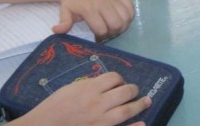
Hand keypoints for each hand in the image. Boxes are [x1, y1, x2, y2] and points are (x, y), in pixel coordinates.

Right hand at [19, 72, 150, 125]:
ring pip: (126, 110)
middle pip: (124, 92)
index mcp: (89, 89)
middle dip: (132, 89)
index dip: (118, 78)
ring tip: (146, 101)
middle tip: (135, 90)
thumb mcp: (70, 89)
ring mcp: (100, 121)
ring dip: (139, 105)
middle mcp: (98, 103)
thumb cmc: (54, 107)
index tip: (118, 82)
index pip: (113, 78)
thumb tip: (105, 83)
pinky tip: (143, 124)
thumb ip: (88, 85)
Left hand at [53, 0, 134, 40]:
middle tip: (106, 30)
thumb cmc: (70, 2)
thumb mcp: (64, 12)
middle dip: (112, 32)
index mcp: (89, 9)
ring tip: (113, 25)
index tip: (96, 35)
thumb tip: (56, 30)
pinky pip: (130, 8)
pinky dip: (128, 15)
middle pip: (117, 24)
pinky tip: (120, 17)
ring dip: (121, 25)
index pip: (102, 30)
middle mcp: (103, 2)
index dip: (100, 36)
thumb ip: (64, 23)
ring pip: (126, 17)